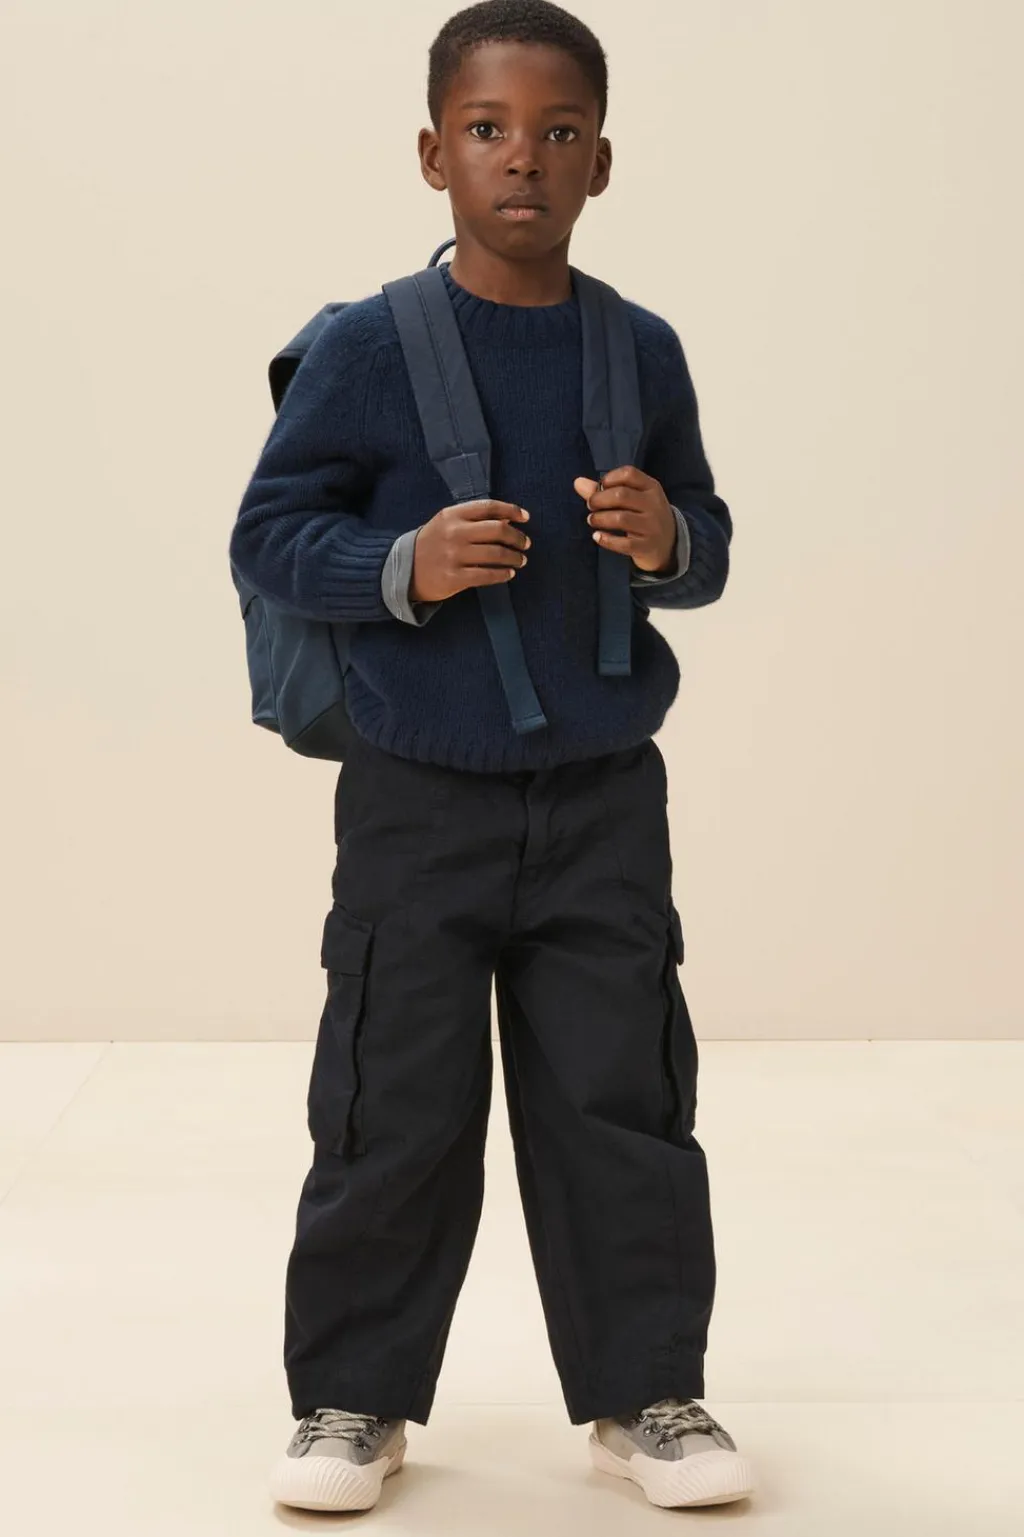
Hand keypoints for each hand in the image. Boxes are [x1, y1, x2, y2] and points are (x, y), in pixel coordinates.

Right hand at [409, 499, 530, 603]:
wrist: (405, 570)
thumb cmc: (432, 544)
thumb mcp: (447, 523)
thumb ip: (473, 519)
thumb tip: (508, 521)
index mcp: (452, 515)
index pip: (489, 507)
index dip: (511, 510)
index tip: (525, 517)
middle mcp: (454, 533)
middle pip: (497, 530)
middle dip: (517, 537)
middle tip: (525, 544)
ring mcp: (454, 556)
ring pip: (495, 554)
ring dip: (514, 557)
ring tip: (521, 560)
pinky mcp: (454, 578)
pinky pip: (487, 575)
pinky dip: (503, 574)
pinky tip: (509, 573)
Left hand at [574, 466, 676, 574]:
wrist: (669, 544)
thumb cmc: (644, 515)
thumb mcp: (634, 499)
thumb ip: (605, 490)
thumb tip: (577, 482)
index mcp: (651, 487)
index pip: (629, 474)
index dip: (609, 478)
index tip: (600, 487)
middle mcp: (654, 504)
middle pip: (622, 495)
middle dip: (599, 499)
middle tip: (590, 506)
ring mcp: (652, 527)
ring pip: (621, 519)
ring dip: (600, 519)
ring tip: (592, 520)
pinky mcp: (646, 546)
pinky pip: (623, 543)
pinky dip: (606, 540)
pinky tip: (597, 537)